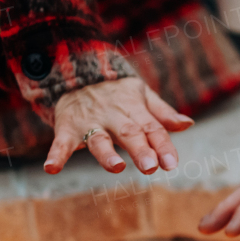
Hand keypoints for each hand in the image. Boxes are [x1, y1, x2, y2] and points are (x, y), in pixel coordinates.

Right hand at [45, 77, 192, 174]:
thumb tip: (188, 124)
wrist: (76, 72)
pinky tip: (51, 168)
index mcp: (134, 108)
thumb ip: (162, 113)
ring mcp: (89, 122)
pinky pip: (60, 143)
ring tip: (116, 167)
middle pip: (129, 133)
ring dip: (107, 154)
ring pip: (99, 139)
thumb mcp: (141, 95)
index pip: (152, 128)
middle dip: (140, 150)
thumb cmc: (116, 92)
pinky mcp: (67, 128)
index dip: (163, 146)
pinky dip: (56, 155)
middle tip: (151, 167)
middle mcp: (113, 115)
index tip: (172, 164)